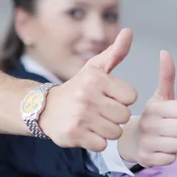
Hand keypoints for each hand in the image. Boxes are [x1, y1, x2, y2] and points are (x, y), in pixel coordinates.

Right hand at [38, 28, 137, 151]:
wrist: (44, 108)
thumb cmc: (78, 88)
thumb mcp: (95, 68)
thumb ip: (116, 52)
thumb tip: (129, 31)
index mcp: (96, 79)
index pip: (131, 96)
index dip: (123, 99)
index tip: (110, 97)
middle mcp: (87, 96)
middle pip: (125, 116)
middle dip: (116, 116)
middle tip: (102, 112)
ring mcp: (80, 117)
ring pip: (115, 132)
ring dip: (108, 130)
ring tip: (95, 122)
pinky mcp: (73, 135)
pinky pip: (102, 145)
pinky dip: (97, 142)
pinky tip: (87, 132)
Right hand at [118, 50, 176, 166]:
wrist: (130, 140)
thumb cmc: (152, 115)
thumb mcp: (159, 96)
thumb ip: (166, 75)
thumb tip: (165, 52)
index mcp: (153, 107)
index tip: (175, 114)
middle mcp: (148, 124)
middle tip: (172, 128)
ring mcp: (146, 143)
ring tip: (167, 138)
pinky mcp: (147, 159)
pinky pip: (172, 159)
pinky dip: (170, 155)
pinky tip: (161, 149)